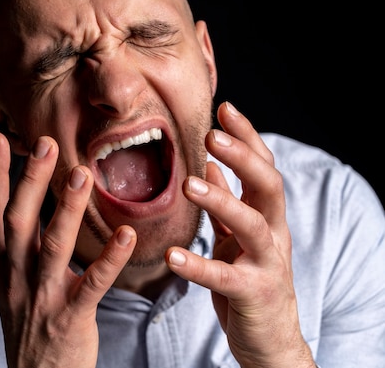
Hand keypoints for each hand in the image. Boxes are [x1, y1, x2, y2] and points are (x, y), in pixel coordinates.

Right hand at [0, 132, 136, 367]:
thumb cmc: (28, 324)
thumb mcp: (10, 284)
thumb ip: (15, 247)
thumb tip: (21, 202)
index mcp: (1, 265)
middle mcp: (16, 277)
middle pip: (18, 222)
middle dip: (30, 181)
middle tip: (46, 143)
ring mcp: (42, 298)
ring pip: (52, 247)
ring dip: (66, 208)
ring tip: (82, 174)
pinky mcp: (70, 319)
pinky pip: (92, 285)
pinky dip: (109, 259)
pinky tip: (126, 236)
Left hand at [165, 102, 315, 366]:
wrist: (270, 338)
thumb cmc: (250, 280)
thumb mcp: (238, 236)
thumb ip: (227, 201)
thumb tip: (211, 163)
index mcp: (267, 216)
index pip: (262, 166)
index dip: (246, 137)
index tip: (224, 107)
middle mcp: (274, 234)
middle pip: (268, 185)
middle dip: (243, 157)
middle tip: (212, 135)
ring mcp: (266, 264)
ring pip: (251, 225)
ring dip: (220, 201)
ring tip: (188, 184)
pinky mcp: (252, 294)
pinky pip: (223, 277)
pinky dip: (197, 265)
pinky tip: (172, 255)